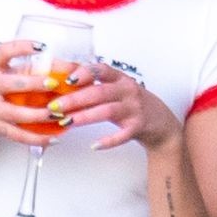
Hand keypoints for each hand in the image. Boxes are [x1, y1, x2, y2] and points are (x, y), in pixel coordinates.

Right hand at [0, 41, 86, 145]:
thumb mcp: (3, 71)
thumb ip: (30, 67)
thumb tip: (68, 67)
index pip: (4, 51)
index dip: (22, 48)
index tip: (41, 47)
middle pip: (11, 84)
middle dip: (34, 84)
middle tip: (54, 84)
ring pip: (15, 114)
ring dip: (39, 115)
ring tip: (58, 114)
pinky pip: (16, 134)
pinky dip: (35, 138)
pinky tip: (51, 137)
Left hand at [55, 63, 179, 153]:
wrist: (161, 124)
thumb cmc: (134, 106)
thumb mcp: (118, 91)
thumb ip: (97, 88)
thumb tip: (64, 88)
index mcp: (120, 80)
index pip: (101, 70)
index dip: (84, 73)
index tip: (66, 80)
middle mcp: (128, 91)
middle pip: (99, 92)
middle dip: (74, 99)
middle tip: (55, 106)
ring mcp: (134, 109)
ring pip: (107, 111)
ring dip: (85, 117)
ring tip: (67, 122)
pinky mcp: (138, 127)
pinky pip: (122, 135)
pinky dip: (108, 141)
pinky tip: (94, 145)